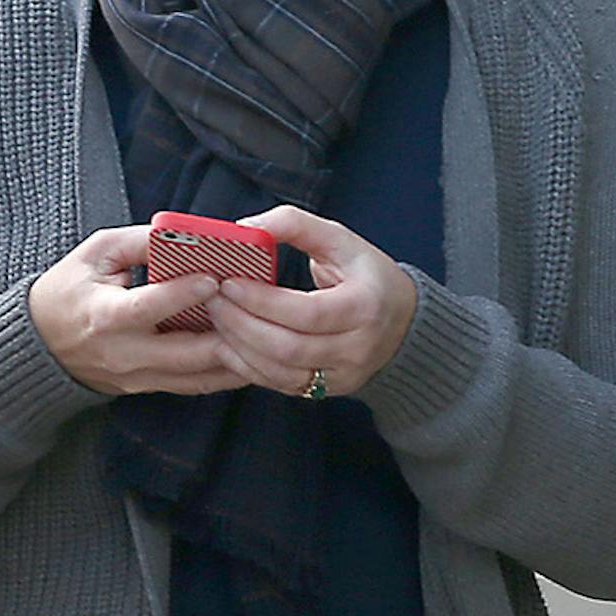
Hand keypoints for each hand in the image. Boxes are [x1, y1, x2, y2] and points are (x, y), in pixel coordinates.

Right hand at [28, 225, 249, 396]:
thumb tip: (185, 235)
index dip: (185, 293)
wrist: (39, 342)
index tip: (215, 277)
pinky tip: (249, 356)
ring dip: (235, 359)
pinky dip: (224, 373)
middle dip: (228, 333)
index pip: (151, 306)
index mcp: (106, 315)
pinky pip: (193, 386)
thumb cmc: (68, 289)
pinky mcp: (146, 389)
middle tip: (257, 309)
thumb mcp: (96, 253)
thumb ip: (141, 242)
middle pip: (188, 352)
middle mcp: (124, 353)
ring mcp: (137, 377)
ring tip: (265, 336)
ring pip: (199, 376)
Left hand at [204, 204, 417, 398]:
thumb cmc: (366, 275)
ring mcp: (344, 375)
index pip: (308, 312)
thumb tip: (245, 228)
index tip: (229, 282)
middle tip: (212, 300)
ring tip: (216, 318)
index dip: (262, 301)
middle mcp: (358, 347)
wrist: (404, 321)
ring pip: (281, 372)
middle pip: (289, 347)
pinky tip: (229, 344)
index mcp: (365, 306)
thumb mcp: (339, 239)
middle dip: (241, 324)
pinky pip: (281, 386)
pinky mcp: (328, 390)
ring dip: (240, 347)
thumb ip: (293, 224)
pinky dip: (249, 367)